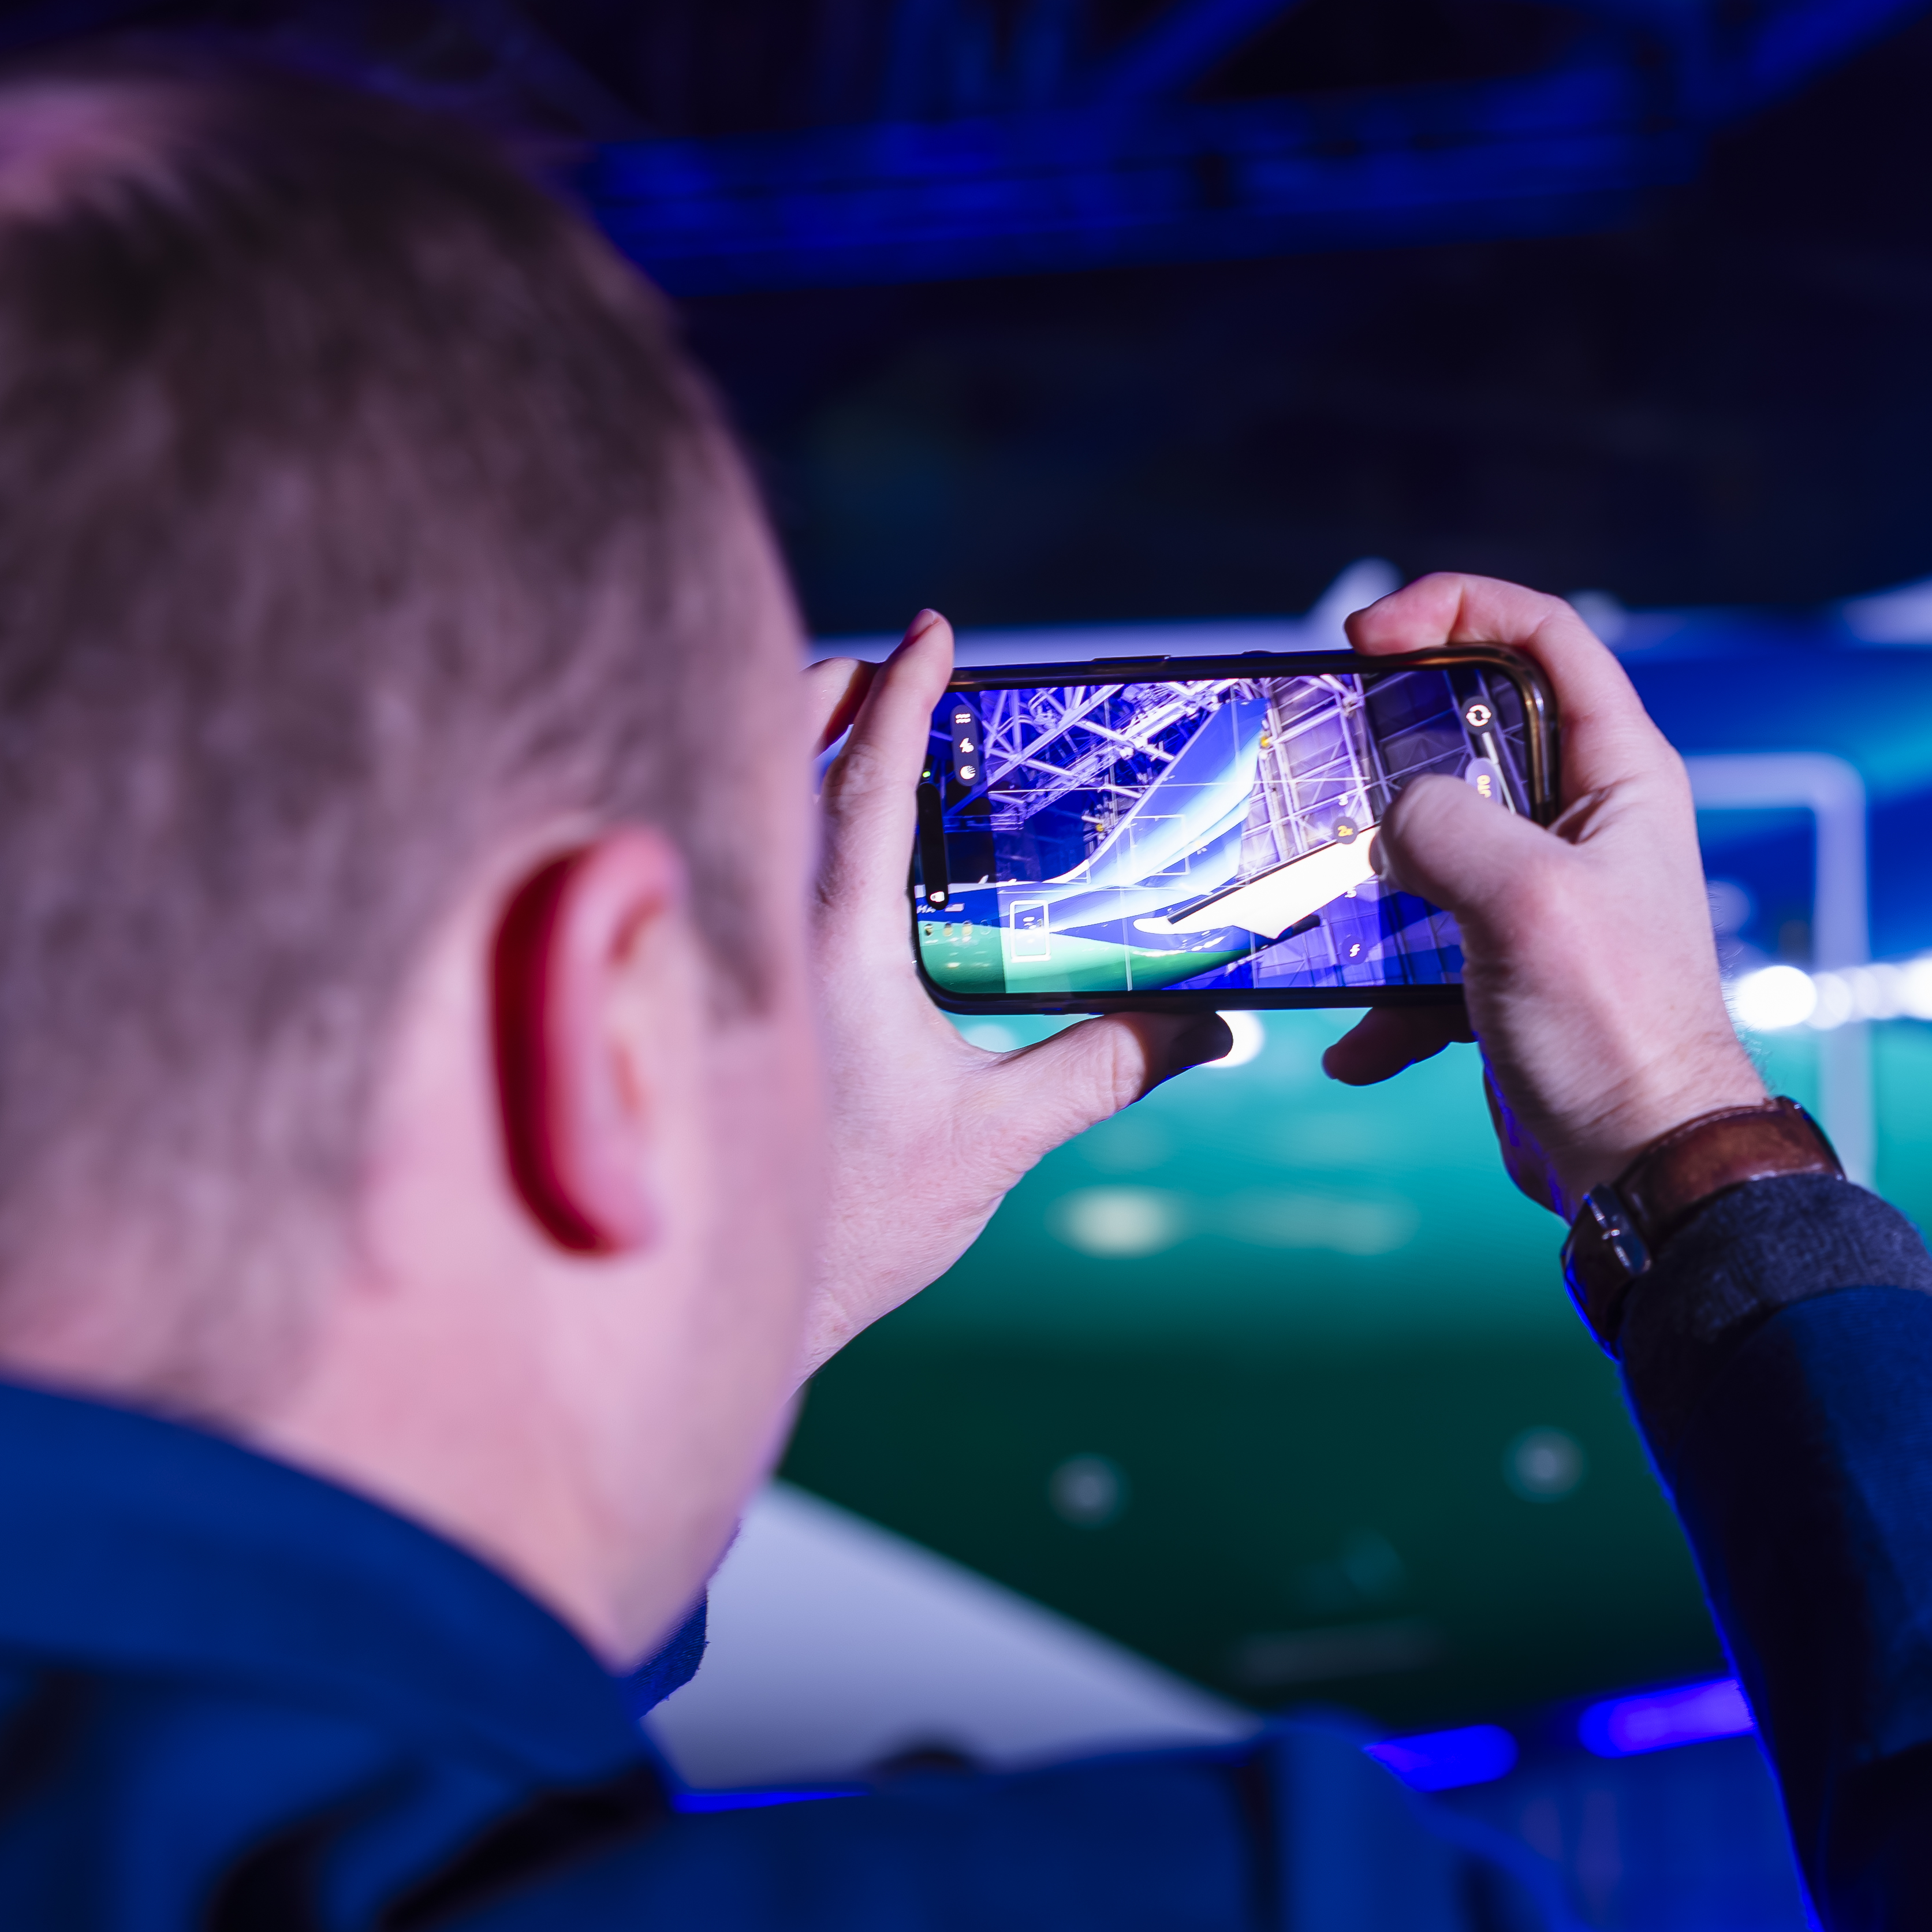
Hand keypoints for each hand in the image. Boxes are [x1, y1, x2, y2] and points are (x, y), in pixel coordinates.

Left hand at [794, 614, 1227, 1368]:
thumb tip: (1207, 1025)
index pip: (864, 783)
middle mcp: (766, 935)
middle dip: (827, 701)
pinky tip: (821, 857)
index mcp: (832, 945)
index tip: (937, 630)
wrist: (740, 1301)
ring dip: (796, 762)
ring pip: (749, 817)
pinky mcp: (724, 1001)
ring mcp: (734, 963)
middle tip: (883, 666)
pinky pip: (745, 875)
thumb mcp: (996, 1141)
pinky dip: (779, 830)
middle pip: (779, 770)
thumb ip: (1101, 1068)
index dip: (905, 697)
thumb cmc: (856, 1224)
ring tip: (847, 727)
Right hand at [1322, 576, 1765, 1216]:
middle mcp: (1586, 821)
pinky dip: (1383, 996)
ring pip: (1433, 844)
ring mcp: (1544, 895)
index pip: (1545, 637)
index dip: (1457, 608)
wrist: (1641, 1167)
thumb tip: (1396, 820)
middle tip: (1328, 762)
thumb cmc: (1615, 1027)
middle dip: (1391, 750)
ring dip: (1373, 882)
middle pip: (1472, 734)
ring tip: (1329, 911)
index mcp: (1621, 774)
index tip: (1371, 634)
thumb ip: (1445, 824)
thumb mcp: (1524, 898)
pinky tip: (1360, 1043)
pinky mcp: (1508, 966)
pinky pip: (1423, 951)